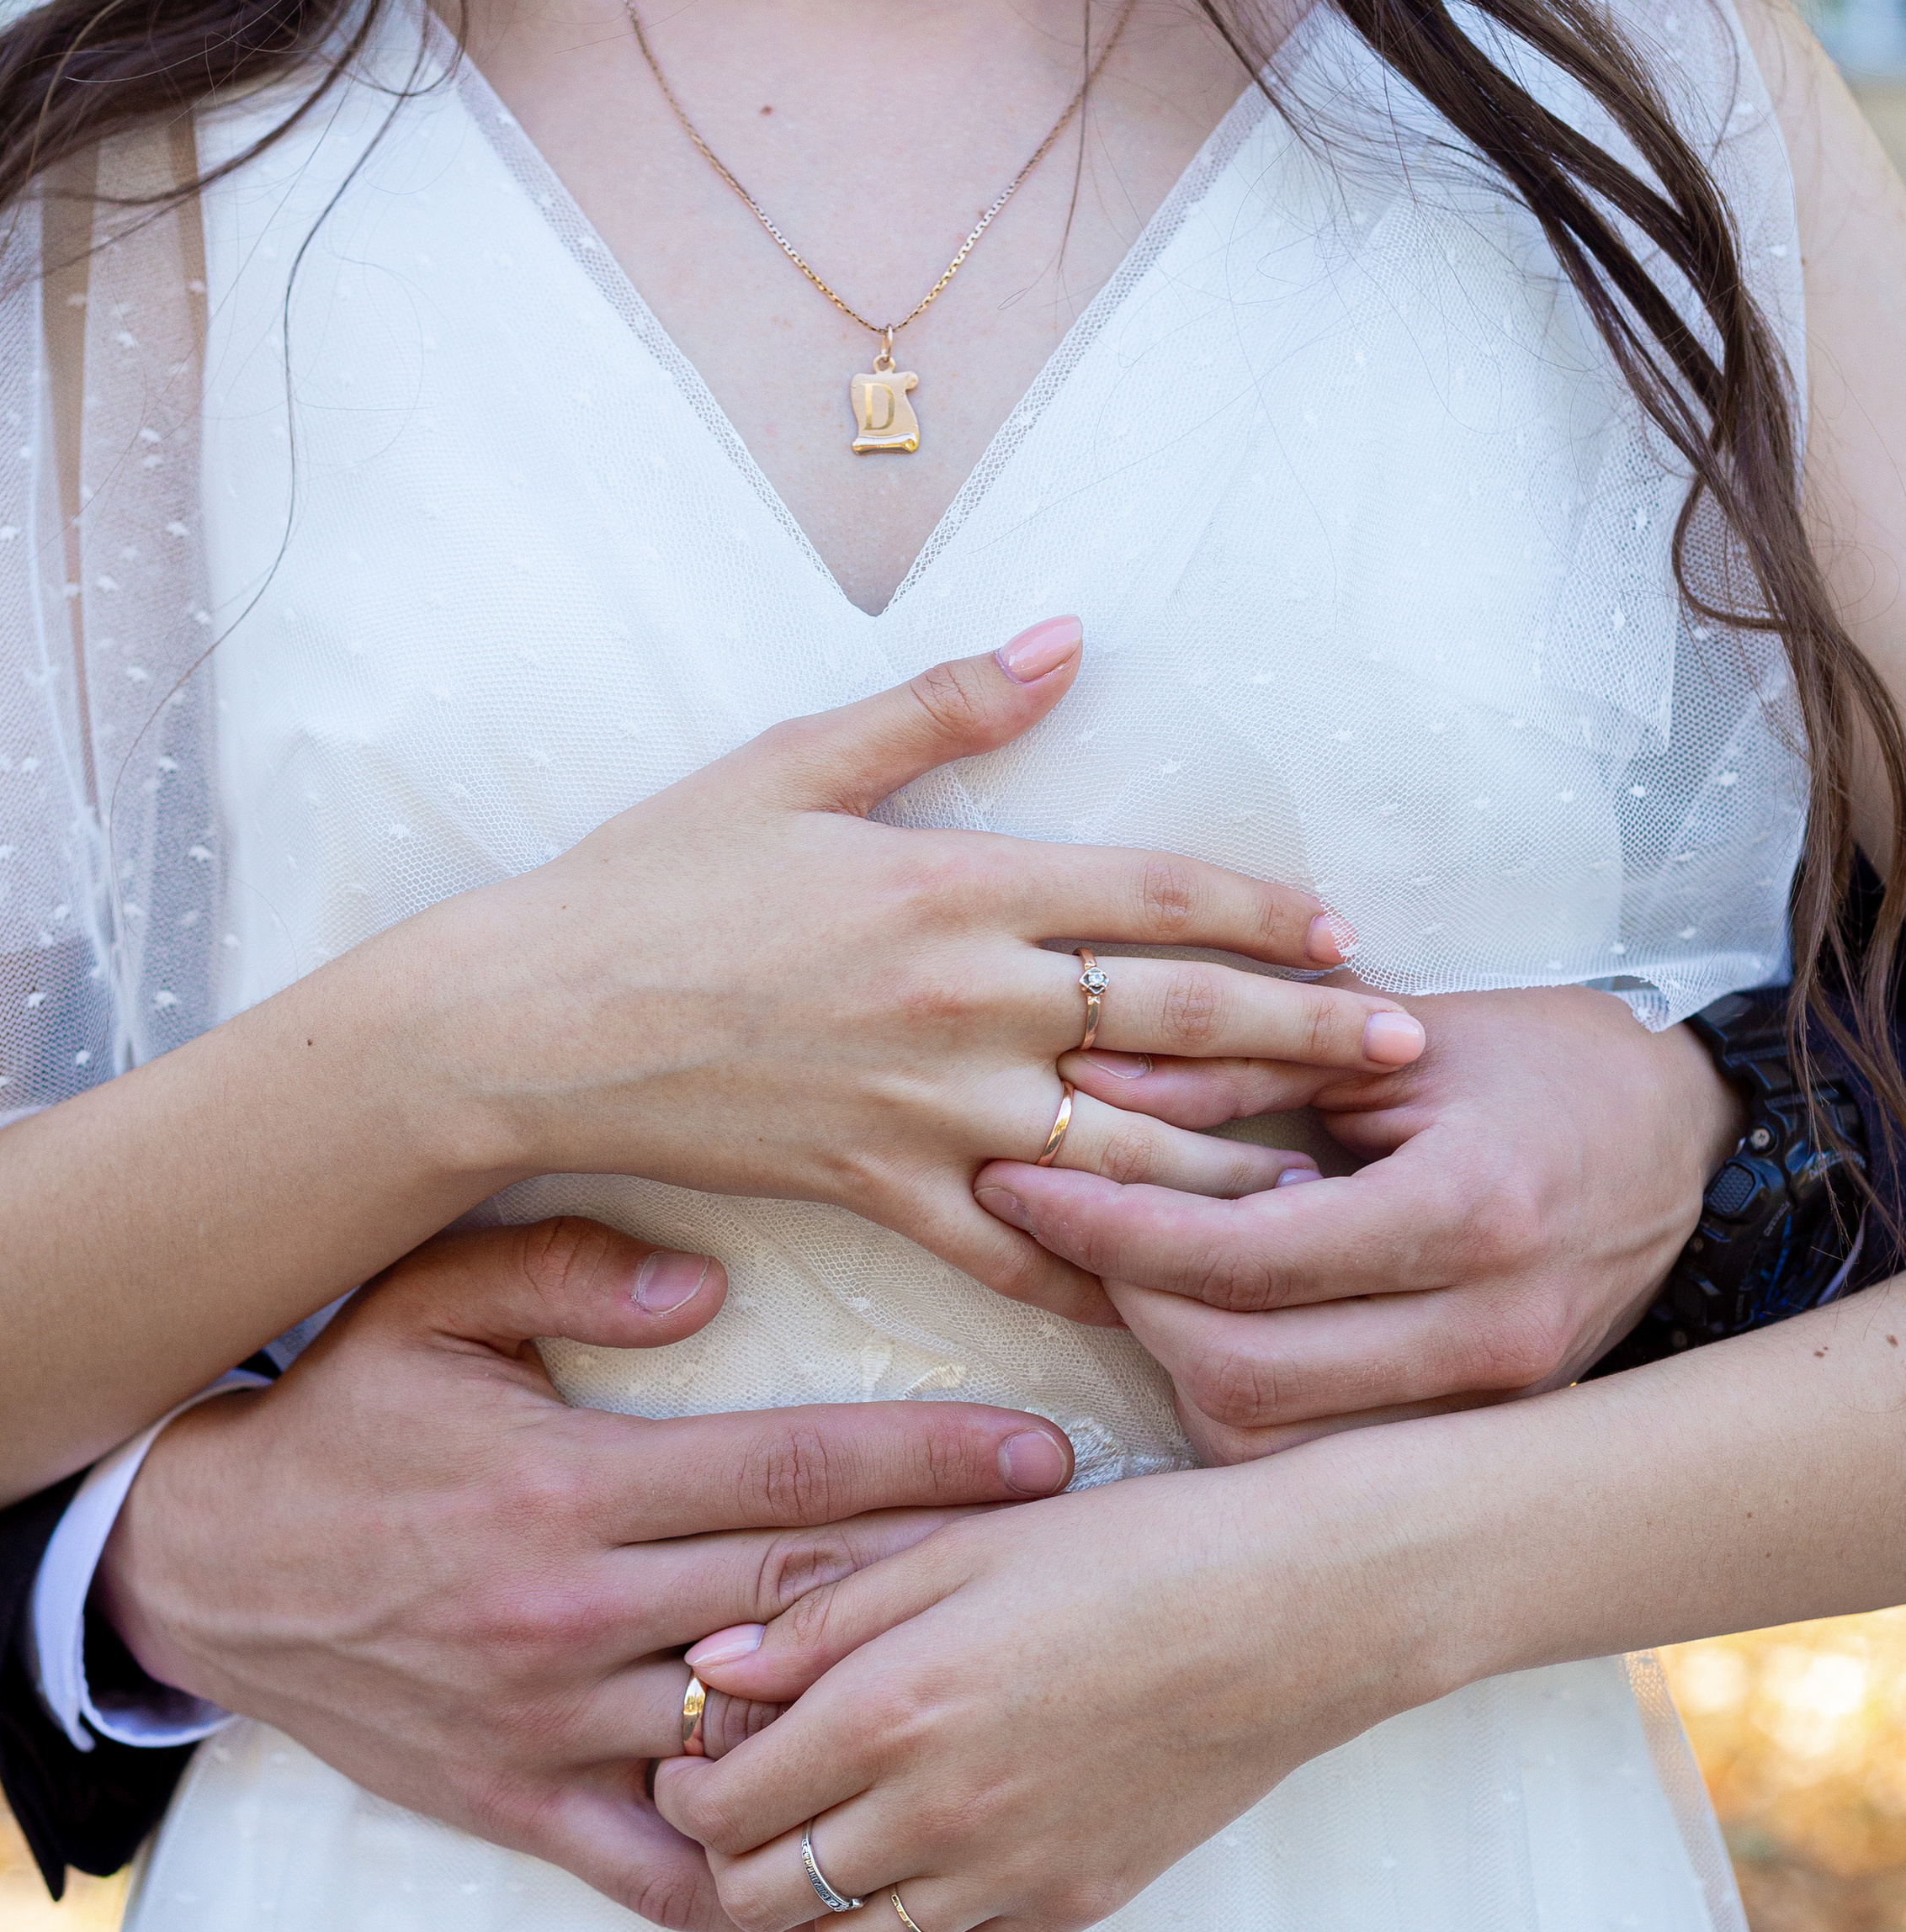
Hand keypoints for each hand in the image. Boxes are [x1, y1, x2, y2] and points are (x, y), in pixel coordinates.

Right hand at [99, 1216, 1074, 1931]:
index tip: (1042, 1458)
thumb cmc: (335, 1424)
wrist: (196, 1571)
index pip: (788, 1470)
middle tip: (1078, 1573)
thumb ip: (565, 1272)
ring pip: (754, 1734)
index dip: (928, 1462)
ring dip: (880, 1725)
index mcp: (569, 1485)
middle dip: (951, 1583)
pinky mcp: (519, 1806)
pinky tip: (865, 1889)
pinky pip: (660, 1867)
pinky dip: (762, 1883)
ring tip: (1005, 1712)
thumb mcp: (424, 1306)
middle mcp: (573, 1612)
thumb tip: (708, 1281)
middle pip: (804, 1600)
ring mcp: (550, 1724)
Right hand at [457, 618, 1423, 1321]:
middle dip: (1304, 1037)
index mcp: (952, 887)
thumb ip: (941, 707)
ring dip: (1239, 1164)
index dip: (1266, 914)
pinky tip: (1168, 1293)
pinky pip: (1014, 1246)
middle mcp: (961, 1003)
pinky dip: (1097, 1273)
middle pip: (1175, 1022)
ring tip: (1331, 1183)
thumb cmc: (649, 882)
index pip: (1154, 896)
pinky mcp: (876, 1190)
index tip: (1345, 933)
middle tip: (1404, 1054)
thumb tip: (1068, 637)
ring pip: (1122, 1146)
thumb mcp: (787, 763)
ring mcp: (925, 1109)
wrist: (527, 1023)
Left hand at [656, 1458, 1437, 1931]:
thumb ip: (823, 1617)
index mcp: (889, 1712)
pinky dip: (922, 1922)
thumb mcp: (960, 1548)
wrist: (1292, 1611)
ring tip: (841, 1827)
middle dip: (731, 1853)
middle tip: (752, 1796)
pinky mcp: (1076, 1906)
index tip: (696, 1750)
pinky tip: (938, 1850)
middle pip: (762, 1897)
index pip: (719, 1806)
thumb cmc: (1128, 1553)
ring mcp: (1009, 1875)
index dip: (685, 1785)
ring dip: (820, 1900)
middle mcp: (936, 1815)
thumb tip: (711, 1667)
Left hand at [973, 984, 1742, 1452]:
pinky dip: (1244, 1409)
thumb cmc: (1548, 1063)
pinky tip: (1221, 1326)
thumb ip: (1236, 1060)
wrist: (1691, 1138)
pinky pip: (1320, 1462)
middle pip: (1239, 1381)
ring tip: (1145, 1274)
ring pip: (1268, 1449)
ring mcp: (1492, 1406)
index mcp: (1470, 1214)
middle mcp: (1487, 1332)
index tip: (1019, 1180)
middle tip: (1072, 1229)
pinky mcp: (1481, 1441)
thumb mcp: (1399, 1032)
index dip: (1109, 1227)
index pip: (1240, 1258)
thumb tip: (1080, 1071)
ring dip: (1179, 1369)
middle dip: (1129, 1307)